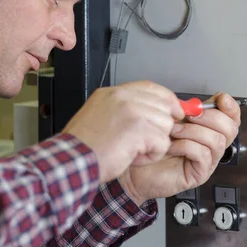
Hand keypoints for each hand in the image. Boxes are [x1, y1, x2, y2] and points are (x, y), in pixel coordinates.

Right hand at [63, 80, 184, 182]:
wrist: (73, 159)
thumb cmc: (83, 145)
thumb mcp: (99, 115)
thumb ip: (124, 108)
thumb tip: (152, 111)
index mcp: (113, 93)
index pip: (150, 87)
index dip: (167, 100)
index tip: (174, 111)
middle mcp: (123, 98)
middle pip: (163, 106)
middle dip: (159, 127)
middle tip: (143, 140)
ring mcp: (133, 111)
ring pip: (165, 126)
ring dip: (153, 143)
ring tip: (132, 149)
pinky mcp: (140, 129)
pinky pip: (162, 143)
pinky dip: (151, 156)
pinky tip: (133, 156)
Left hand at [118, 92, 240, 204]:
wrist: (134, 169)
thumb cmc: (149, 144)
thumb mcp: (167, 121)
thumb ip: (183, 111)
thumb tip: (194, 102)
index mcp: (206, 130)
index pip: (231, 119)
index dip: (230, 107)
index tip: (220, 98)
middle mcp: (210, 146)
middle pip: (230, 129)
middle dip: (210, 117)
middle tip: (189, 116)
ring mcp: (207, 161)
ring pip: (216, 140)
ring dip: (192, 131)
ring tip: (172, 131)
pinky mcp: (199, 174)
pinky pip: (202, 154)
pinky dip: (185, 145)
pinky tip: (170, 146)